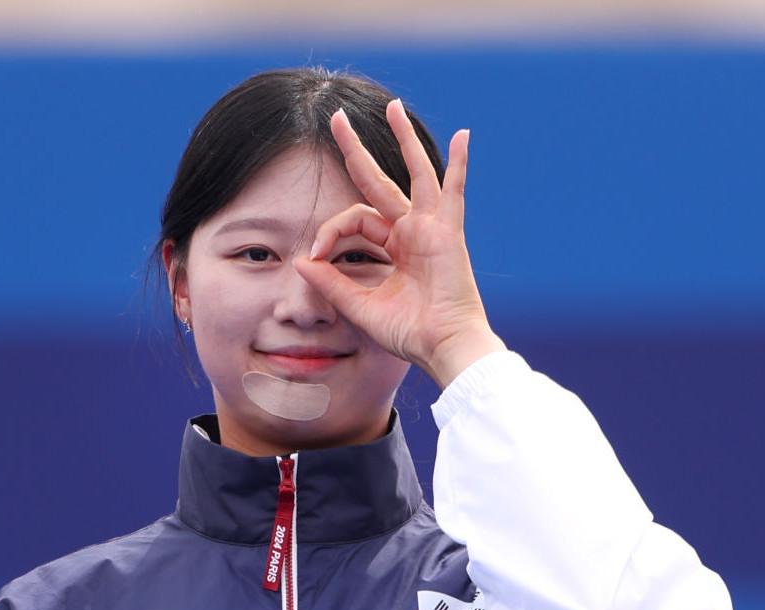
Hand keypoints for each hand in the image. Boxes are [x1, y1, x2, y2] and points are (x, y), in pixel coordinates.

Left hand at [294, 99, 505, 388]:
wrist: (440, 348)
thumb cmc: (407, 333)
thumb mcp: (358, 305)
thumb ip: (331, 282)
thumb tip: (300, 261)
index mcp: (392, 248)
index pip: (354, 220)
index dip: (330, 230)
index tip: (316, 255)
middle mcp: (411, 232)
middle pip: (378, 181)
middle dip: (356, 150)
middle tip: (336, 119)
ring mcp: (431, 228)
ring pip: (415, 173)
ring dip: (404, 139)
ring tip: (392, 106)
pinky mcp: (448, 233)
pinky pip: (454, 193)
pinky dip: (459, 165)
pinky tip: (464, 136)